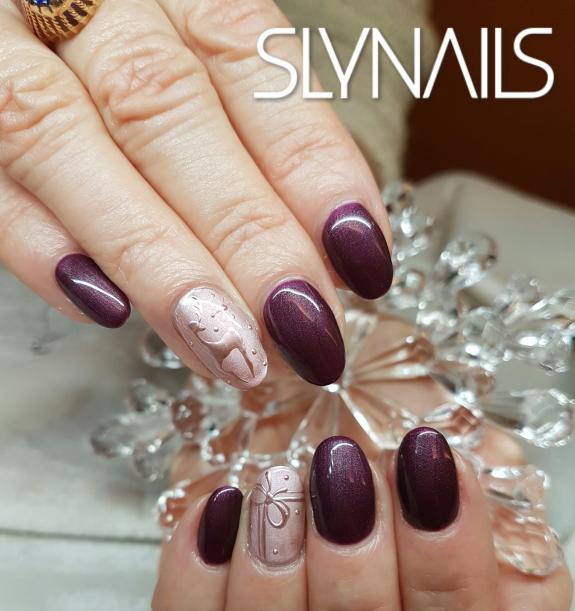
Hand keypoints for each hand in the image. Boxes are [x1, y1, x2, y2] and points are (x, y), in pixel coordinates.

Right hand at [0, 0, 392, 388]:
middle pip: (163, 109)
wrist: (27, 11)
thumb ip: (250, 132)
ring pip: (65, 141)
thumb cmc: (125, 53)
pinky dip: (39, 244)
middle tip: (304, 334)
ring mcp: (2, 52)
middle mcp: (83, 0)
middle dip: (242, 232)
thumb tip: (327, 253)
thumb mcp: (196, 61)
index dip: (310, 160)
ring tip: (226, 351)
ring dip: (155, 259)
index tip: (363, 259)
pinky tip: (106, 309)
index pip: (247, 54)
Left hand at [151, 389, 572, 610]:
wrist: (333, 384)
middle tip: (349, 480)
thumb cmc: (403, 432)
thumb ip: (524, 580)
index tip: (430, 473)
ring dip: (276, 593)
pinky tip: (225, 504)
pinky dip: (198, 575)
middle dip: (357, 586)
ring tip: (282, 490)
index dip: (446, 579)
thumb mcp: (485, 480)